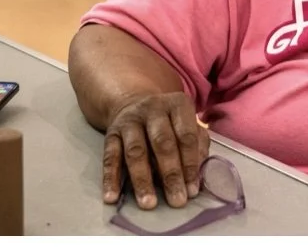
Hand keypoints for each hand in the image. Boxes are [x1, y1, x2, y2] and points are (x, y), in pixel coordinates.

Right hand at [100, 91, 208, 209]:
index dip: (190, 164)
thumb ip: (198, 147)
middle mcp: (152, 109)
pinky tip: (112, 197)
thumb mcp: (189, 126)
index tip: (192, 190)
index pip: (186, 136)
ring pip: (135, 151)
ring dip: (141, 179)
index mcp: (177, 105)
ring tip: (148, 203)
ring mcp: (129, 121)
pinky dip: (110, 179)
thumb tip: (195, 176)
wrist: (133, 104)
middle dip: (170, 174)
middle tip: (176, 201)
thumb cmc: (169, 123)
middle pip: (162, 143)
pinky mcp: (111, 133)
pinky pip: (110, 157)